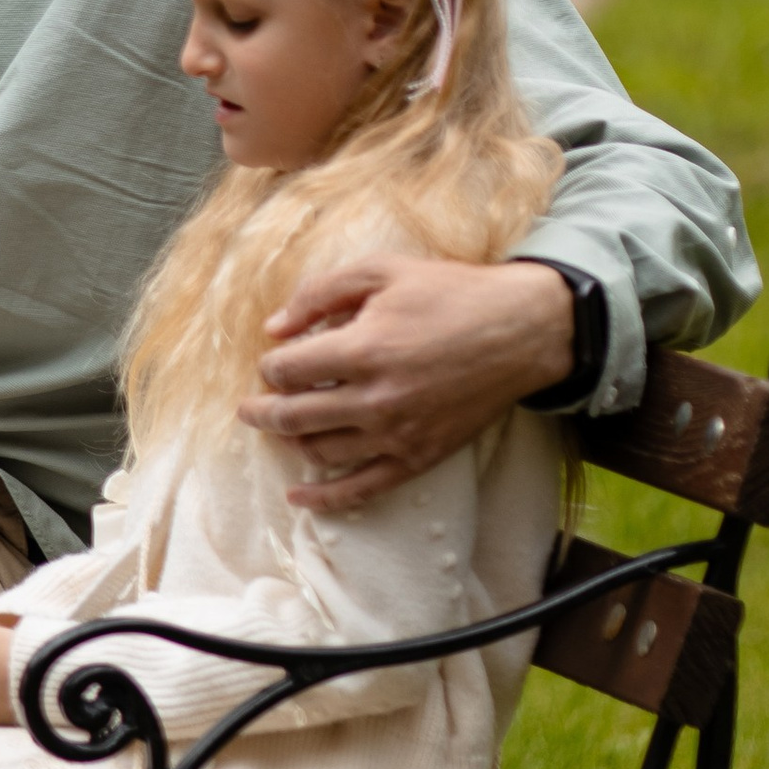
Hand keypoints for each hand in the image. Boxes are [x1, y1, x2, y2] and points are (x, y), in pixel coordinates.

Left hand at [239, 255, 573, 509]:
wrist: (519, 331)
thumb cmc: (450, 293)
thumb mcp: (381, 271)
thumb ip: (320, 294)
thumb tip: (274, 329)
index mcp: (363, 350)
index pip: (287, 371)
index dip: (269, 366)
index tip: (272, 360)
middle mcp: (376, 400)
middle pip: (294, 416)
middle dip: (261, 411)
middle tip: (248, 407)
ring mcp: (397, 435)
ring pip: (320, 452)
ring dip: (289, 442)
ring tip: (279, 429)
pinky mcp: (418, 458)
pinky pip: (362, 489)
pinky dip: (325, 498)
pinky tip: (299, 497)